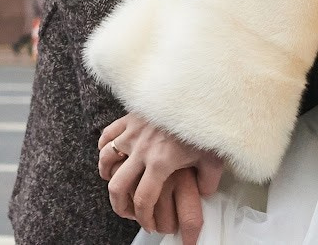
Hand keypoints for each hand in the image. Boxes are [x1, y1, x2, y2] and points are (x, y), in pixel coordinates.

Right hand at [99, 113, 221, 241]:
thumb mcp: (213, 159)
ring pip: (107, 159)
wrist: (196, 93)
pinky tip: (110, 155)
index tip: (148, 223)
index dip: (143, 217)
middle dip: (120, 205)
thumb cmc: (204, 126)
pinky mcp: (129, 117)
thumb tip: (203, 193)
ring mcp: (132, 132)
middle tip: (128, 212)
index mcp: (160, 163)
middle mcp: (141, 149)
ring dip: (108, 176)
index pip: (143, 199)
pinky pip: (107, 135)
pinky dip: (104, 148)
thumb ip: (207, 182)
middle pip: (118, 186)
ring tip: (115, 184)